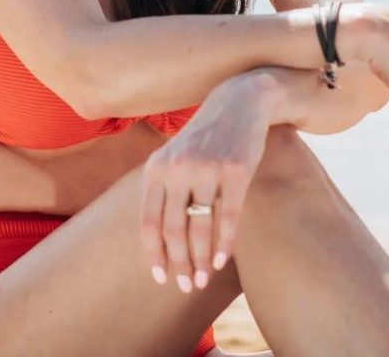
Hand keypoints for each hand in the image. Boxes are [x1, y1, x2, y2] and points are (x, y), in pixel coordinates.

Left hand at [139, 75, 271, 292]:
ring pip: (200, 227)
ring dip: (201, 260)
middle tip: (187, 286)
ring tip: (203, 279)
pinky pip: (228, 216)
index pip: (149, 222)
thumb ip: (163, 191)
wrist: (239, 102)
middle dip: (180, 263)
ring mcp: (208, 168)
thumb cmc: (205, 138)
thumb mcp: (174, 157)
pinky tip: (222, 261)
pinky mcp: (236, 170)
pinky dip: (225, 243)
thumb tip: (158, 244)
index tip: (161, 278)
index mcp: (157, 167)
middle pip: (173, 229)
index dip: (154, 254)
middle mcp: (179, 167)